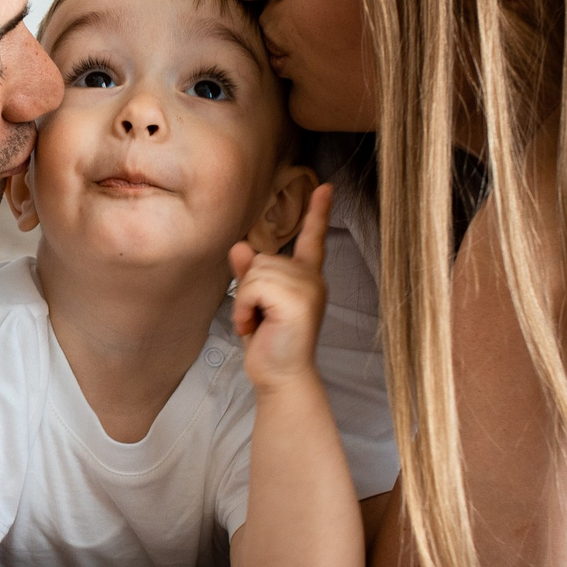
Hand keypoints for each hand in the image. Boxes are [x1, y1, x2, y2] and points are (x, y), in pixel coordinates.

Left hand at [227, 183, 334, 388]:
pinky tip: (254, 326)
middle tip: (257, 318)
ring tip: (256, 323)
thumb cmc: (270, 344)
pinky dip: (245, 307)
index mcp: (306, 278)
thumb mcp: (254, 304)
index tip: (326, 187)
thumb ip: (250, 275)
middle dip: (248, 288)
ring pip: (256, 272)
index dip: (319, 212)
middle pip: (262, 258)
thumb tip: (240, 246)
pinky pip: (254, 286)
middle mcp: (312, 280)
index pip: (314, 239)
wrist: (280, 378)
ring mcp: (308, 289)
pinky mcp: (298, 301)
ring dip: (245, 300)